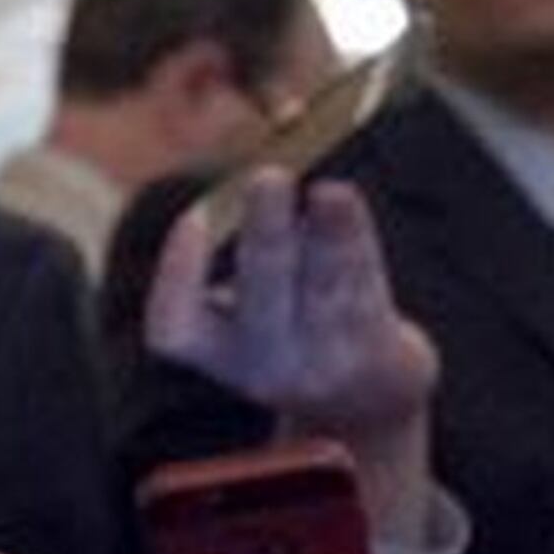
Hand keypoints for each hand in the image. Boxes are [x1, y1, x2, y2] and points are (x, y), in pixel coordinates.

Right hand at [147, 173, 442, 537]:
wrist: (368, 401)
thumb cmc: (301, 325)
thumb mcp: (260, 306)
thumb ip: (258, 245)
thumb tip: (270, 153)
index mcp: (219, 351)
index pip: (175, 328)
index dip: (176, 274)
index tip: (192, 219)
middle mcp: (266, 365)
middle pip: (262, 297)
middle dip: (266, 233)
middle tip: (269, 176)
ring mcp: (325, 365)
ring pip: (325, 290)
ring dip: (328, 235)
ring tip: (330, 191)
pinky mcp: (379, 355)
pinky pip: (365, 289)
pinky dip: (354, 240)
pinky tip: (342, 201)